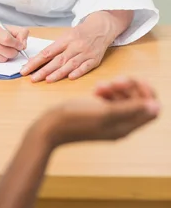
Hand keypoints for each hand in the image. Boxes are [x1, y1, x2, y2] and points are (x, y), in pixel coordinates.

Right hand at [0, 21, 28, 61]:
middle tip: (13, 48)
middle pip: (6, 52)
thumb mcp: (5, 26)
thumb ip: (19, 32)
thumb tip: (23, 45)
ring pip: (2, 59)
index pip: (7, 39)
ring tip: (2, 49)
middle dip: (13, 52)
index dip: (16, 44)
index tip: (20, 45)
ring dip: (6, 56)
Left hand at [20, 13, 117, 82]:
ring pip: (70, 64)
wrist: (100, 28)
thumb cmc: (80, 33)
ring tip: (47, 80)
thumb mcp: (65, 36)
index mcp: (65, 39)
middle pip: (57, 59)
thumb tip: (36, 60)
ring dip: (58, 73)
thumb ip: (53, 49)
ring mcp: (85, 53)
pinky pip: (86, 66)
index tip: (25, 69)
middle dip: (44, 70)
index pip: (47, 52)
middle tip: (32, 78)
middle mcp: (75, 46)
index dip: (35, 61)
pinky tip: (70, 77)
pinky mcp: (94, 60)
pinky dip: (78, 72)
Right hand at [36, 77, 159, 146]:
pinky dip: (107, 92)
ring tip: (101, 86)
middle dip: (129, 88)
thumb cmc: (75, 118)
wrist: (51, 127)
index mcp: (126, 126)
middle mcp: (121, 125)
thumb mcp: (105, 111)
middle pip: (139, 102)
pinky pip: (111, 101)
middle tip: (114, 81)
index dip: (146, 92)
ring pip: (124, 100)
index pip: (151, 109)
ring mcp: (109, 120)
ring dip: (117, 89)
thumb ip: (132, 109)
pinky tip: (96, 89)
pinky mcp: (98, 115)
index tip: (132, 81)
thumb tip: (157, 107)